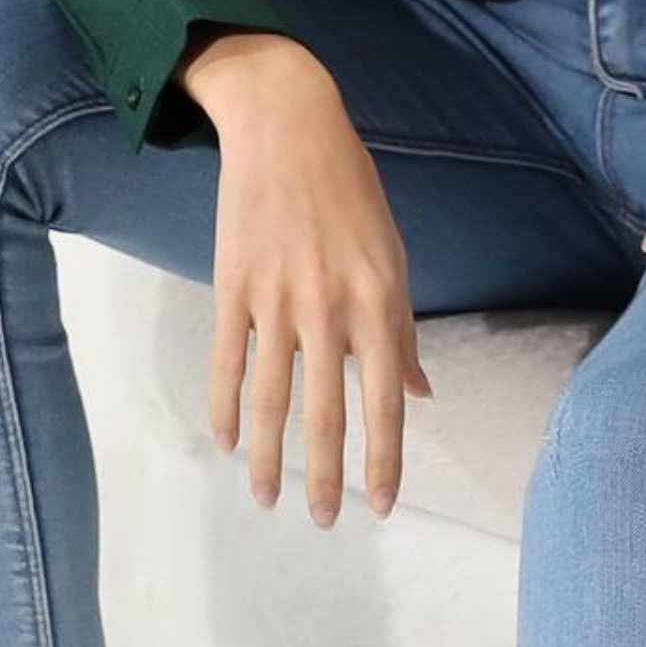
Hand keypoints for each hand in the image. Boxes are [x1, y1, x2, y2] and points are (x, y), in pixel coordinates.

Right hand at [191, 40, 434, 525]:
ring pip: (270, 401)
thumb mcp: (392, 251)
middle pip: (326, 414)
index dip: (384, 459)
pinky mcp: (234, 285)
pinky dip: (224, 409)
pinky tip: (226, 441)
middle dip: (327, 478)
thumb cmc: (350, 187)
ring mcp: (277, 298)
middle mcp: (330, 305)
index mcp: (379, 296)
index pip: (385, 400)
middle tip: (326, 523)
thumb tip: (421, 393)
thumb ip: (403, 327)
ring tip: (268, 500)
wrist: (287, 123)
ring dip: (268, 459)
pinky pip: (227, 362)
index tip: (382, 506)